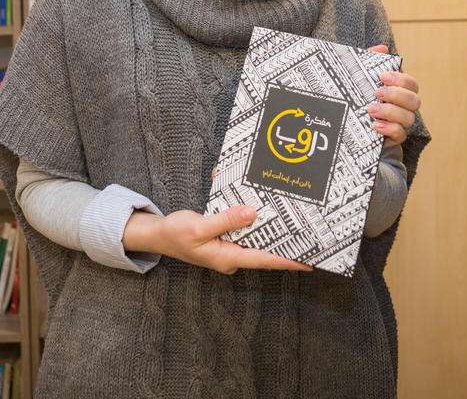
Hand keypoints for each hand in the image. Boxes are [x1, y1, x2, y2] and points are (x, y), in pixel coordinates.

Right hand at [123, 206, 311, 274]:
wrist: (158, 235)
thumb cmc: (176, 234)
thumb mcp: (199, 226)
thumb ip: (226, 220)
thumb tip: (251, 213)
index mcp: (227, 257)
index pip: (264, 259)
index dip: (287, 260)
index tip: (308, 261)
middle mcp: (231, 255)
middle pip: (263, 249)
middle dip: (283, 242)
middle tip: (307, 237)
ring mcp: (227, 248)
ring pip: (253, 237)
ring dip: (266, 227)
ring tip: (290, 220)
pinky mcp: (223, 238)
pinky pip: (240, 228)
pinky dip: (246, 217)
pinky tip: (253, 204)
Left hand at [365, 44, 419, 147]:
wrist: (346, 120)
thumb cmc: (358, 93)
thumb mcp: (360, 76)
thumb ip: (371, 61)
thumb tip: (383, 48)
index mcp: (400, 91)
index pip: (411, 84)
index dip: (402, 80)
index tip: (383, 76)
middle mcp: (405, 107)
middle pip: (415, 101)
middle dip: (397, 95)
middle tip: (377, 93)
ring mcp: (401, 123)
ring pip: (409, 118)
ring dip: (391, 112)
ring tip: (370, 110)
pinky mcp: (393, 138)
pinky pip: (400, 135)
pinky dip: (390, 129)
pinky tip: (376, 125)